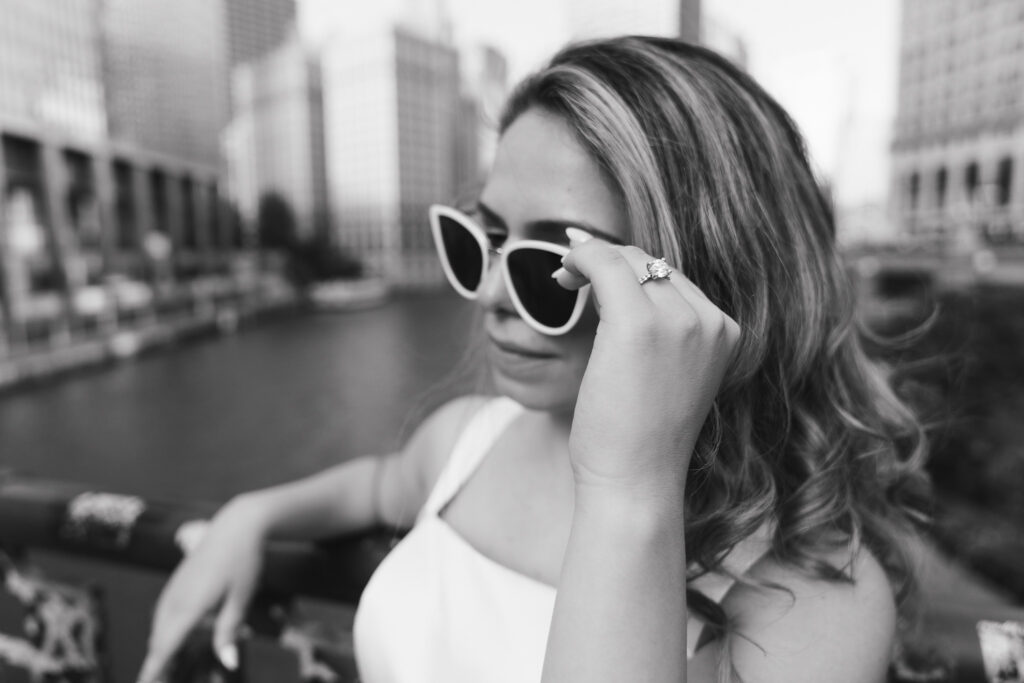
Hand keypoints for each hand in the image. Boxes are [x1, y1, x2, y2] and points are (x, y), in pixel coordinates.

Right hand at [137, 497, 265, 682]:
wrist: (237, 525)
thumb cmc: (243, 562)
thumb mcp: (242, 599)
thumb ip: (229, 632)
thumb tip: (229, 663)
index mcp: (189, 606)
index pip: (164, 647)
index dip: (152, 671)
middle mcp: (175, 599)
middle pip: (158, 641)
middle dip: (157, 665)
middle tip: (161, 681)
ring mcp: (173, 589)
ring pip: (158, 628)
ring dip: (160, 648)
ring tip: (166, 669)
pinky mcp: (176, 582)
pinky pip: (163, 614)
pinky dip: (164, 631)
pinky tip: (172, 638)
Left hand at [556, 230, 739, 497]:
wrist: (636, 484)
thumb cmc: (640, 440)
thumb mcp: (667, 377)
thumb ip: (663, 334)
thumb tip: (620, 287)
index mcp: (725, 333)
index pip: (674, 279)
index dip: (631, 270)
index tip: (595, 274)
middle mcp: (710, 321)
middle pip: (653, 264)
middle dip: (609, 262)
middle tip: (571, 276)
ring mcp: (680, 321)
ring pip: (630, 260)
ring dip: (592, 260)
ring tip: (565, 279)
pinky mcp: (639, 324)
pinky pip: (605, 264)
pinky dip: (580, 258)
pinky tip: (563, 275)